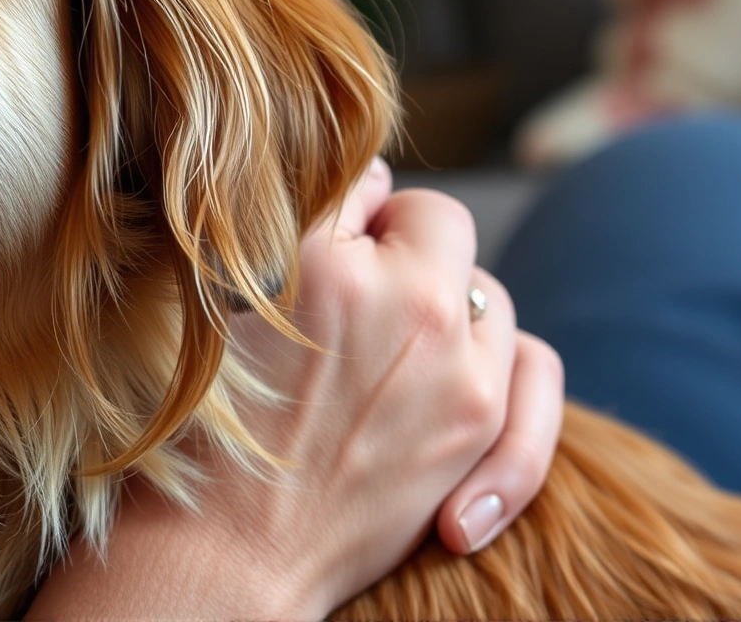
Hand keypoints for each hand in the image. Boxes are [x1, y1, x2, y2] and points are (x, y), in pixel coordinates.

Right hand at [26, 159, 564, 619]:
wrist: (226, 556)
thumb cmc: (204, 434)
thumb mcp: (218, 306)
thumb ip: (294, 235)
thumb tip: (368, 184)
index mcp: (316, 256)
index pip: (362, 185)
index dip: (343, 217)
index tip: (324, 251)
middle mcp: (399, 297)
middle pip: (438, 222)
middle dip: (404, 247)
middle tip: (355, 298)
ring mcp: (454, 363)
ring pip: (489, 291)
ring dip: (452, 309)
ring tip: (397, 351)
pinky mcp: (480, 424)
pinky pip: (536, 368)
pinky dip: (506, 375)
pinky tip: (462, 401)